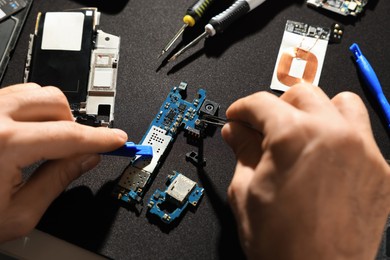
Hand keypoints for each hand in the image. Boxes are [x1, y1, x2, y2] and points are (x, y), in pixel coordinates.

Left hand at [0, 83, 126, 242]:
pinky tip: (29, 133)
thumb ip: (59, 180)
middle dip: (74, 124)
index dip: (100, 139)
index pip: (69, 136)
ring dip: (54, 114)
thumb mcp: (19, 214)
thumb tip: (86, 159)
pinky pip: (14, 95)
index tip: (117, 140)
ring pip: (35, 92)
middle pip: (54, 102)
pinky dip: (32, 110)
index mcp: (3, 145)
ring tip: (50, 142)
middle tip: (77, 148)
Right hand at [222, 83, 389, 259]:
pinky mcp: (380, 171)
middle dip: (276, 106)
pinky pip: (361, 135)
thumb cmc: (281, 245)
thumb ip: (242, 151)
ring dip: (316, 111)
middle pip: (301, 93)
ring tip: (301, 133)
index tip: (238, 117)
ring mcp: (362, 151)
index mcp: (294, 136)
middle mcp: (333, 134)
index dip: (242, 109)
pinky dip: (340, 136)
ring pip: (340, 103)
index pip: (261, 103)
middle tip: (263, 127)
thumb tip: (236, 132)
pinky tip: (324, 158)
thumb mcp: (245, 191)